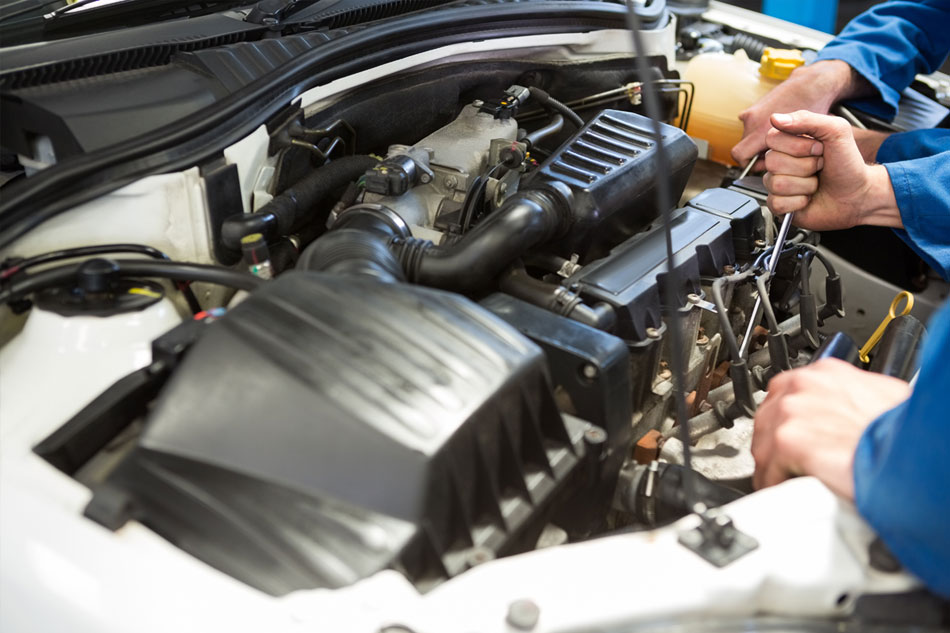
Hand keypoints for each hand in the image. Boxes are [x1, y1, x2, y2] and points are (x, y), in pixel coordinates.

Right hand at [732, 60, 860, 167]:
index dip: (750, 165)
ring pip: (748, 138)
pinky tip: (779, 130)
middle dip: (757, 155)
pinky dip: (761, 132)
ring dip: (761, 143)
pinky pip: (752, 126)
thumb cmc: (813, 107)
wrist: (813, 82)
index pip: (740, 155)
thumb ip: (782, 152)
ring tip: (781, 142)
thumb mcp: (802, 136)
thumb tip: (765, 164)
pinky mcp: (755, 107)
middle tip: (777, 155)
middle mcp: (752, 119)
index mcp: (761, 128)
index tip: (765, 165)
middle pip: (744, 148)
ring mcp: (752, 112)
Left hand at [751, 359, 910, 497]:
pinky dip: (774, 483)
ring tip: (783, 480)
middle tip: (783, 463)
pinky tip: (785, 491)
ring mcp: (793, 411)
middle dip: (773, 443)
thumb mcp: (882, 398)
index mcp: (827, 373)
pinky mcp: (788, 440)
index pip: (786, 392)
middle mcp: (805, 386)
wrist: (913, 455)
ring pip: (763, 442)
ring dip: (771, 465)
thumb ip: (853, 398)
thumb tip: (852, 412)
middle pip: (768, 416)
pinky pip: (767, 467)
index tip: (789, 434)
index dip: (786, 419)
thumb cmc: (904, 432)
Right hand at [762, 110, 902, 229]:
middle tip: (820, 166)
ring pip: (776, 184)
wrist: (857, 194)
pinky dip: (798, 203)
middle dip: (805, 166)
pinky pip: (776, 203)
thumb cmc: (847, 163)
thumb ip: (807, 119)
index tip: (819, 149)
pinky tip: (808, 198)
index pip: (772, 138)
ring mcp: (776, 183)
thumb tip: (775, 119)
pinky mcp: (778, 204)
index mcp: (788, 140)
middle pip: (772, 162)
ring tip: (816, 183)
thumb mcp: (836, 131)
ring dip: (805, 185)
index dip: (798, 146)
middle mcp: (779, 161)